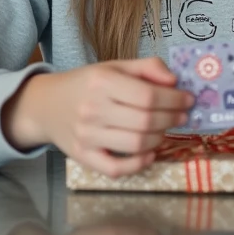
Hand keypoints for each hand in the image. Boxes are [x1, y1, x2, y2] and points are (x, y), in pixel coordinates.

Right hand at [3, 58, 193, 176]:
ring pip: (136, 144)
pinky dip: (138, 164)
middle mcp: (92, 109)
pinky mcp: (83, 157)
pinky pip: (116, 168)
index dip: (174, 99)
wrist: (45, 105)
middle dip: (172, 119)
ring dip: (160, 138)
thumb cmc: (86, 84)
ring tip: (165, 130)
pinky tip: (150, 153)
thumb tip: (174, 81)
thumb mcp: (114, 66)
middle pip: (145, 121)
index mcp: (101, 82)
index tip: (187, 100)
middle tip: (182, 116)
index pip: (147, 95)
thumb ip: (146, 68)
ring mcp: (86, 136)